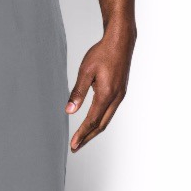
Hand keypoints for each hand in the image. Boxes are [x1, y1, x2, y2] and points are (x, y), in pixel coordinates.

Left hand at [65, 29, 134, 151]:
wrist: (120, 42)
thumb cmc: (102, 53)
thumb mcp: (85, 71)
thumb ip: (77, 92)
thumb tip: (69, 111)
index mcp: (106, 94)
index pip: (92, 120)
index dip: (81, 134)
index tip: (73, 144)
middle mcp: (116, 98)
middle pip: (101, 125)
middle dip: (87, 138)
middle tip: (75, 147)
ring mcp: (120, 96)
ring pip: (106, 120)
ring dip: (93, 131)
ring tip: (82, 139)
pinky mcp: (120, 92)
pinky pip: (109, 112)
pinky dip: (100, 121)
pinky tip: (93, 123)